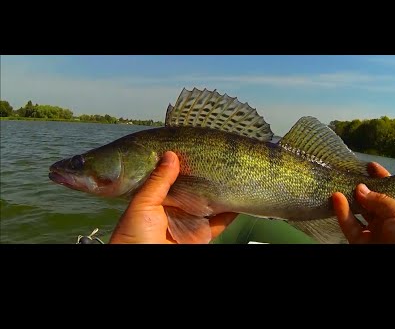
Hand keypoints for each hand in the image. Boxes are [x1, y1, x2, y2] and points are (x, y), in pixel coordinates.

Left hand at [109, 151, 236, 243]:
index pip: (174, 176)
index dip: (185, 164)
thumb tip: (171, 155)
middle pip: (195, 189)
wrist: (143, 266)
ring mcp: (190, 221)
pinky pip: (220, 222)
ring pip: (211, 203)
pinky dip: (232, 212)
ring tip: (235, 174)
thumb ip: (157, 181)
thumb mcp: (142, 205)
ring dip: (222, 192)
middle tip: (221, 159)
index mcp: (158, 198)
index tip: (198, 149)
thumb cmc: (132, 237)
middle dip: (207, 176)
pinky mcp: (202, 235)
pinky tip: (240, 198)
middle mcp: (175, 208)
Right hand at [332, 162, 394, 243]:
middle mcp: (386, 221)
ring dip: (347, 198)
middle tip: (348, 173)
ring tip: (338, 184)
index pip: (390, 192)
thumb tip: (360, 188)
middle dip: (360, 187)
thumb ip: (381, 200)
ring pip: (356, 212)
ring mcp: (372, 232)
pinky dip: (341, 211)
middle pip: (370, 201)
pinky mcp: (358, 242)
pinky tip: (336, 198)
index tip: (369, 165)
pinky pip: (348, 225)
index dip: (380, 178)